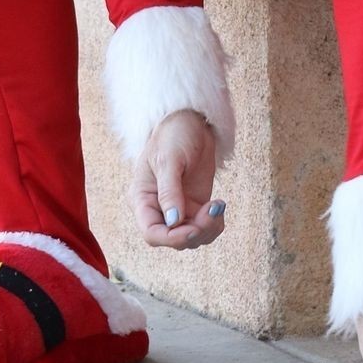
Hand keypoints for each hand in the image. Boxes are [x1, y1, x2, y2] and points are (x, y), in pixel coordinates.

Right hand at [130, 108, 226, 249]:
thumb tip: (173, 222)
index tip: (193, 228)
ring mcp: (178, 209)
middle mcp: (158, 209)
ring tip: (218, 205)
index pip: (151, 233)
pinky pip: (205, 227)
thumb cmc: (173, 135)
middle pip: (174, 240)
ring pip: (192, 238)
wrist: (191, 122)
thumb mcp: (169, 160)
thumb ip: (170, 191)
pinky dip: (215, 223)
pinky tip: (219, 205)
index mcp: (143, 199)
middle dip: (195, 232)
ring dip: (208, 229)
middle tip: (213, 209)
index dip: (171, 238)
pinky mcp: (195, 206)